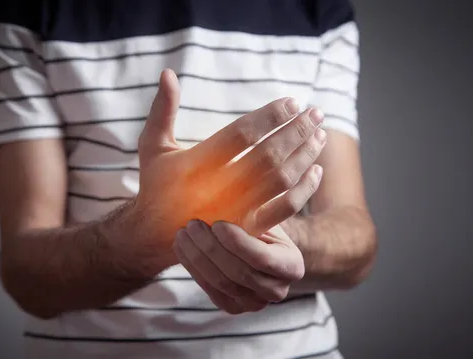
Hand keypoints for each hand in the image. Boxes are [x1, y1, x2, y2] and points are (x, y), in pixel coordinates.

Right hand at [133, 69, 326, 258]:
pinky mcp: (248, 230)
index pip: (241, 134)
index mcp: (195, 165)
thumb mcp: (152, 147)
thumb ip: (162, 110)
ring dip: (305, 156)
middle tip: (316, 113)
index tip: (292, 102)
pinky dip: (305, 190)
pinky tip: (316, 170)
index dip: (271, 116)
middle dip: (296, 131)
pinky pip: (284, 209)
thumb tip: (169, 72)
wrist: (155, 236)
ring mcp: (235, 211)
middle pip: (268, 156)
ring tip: (320, 135)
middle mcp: (217, 189)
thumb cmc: (156, 185)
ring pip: (281, 181)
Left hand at [173, 220, 303, 313]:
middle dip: (211, 248)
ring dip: (197, 257)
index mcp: (292, 266)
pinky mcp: (232, 307)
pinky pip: (209, 289)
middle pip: (239, 273)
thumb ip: (253, 213)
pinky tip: (181, 247)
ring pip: (221, 282)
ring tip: (183, 233)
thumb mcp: (264, 216)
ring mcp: (254, 303)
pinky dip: (192, 267)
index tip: (217, 223)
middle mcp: (277, 290)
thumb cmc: (262, 224)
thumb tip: (227, 195)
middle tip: (193, 224)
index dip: (236, 242)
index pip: (261, 258)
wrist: (259, 246)